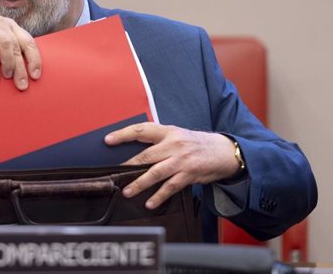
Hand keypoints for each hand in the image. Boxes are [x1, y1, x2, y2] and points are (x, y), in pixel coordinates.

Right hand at [0, 14, 41, 89]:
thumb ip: (11, 54)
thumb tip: (28, 76)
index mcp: (10, 26)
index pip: (28, 41)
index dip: (34, 58)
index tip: (36, 76)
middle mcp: (0, 22)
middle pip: (16, 44)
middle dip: (21, 66)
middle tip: (22, 85)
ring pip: (4, 43)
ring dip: (8, 62)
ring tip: (7, 77)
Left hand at [104, 123, 239, 208]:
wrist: (223, 152)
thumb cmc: (196, 144)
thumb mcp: (178, 135)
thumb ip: (160, 141)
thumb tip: (136, 151)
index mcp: (168, 131)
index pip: (141, 130)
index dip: (123, 134)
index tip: (108, 140)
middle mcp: (174, 144)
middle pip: (145, 155)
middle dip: (128, 166)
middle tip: (114, 174)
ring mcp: (181, 160)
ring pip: (155, 173)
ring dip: (139, 183)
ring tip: (127, 192)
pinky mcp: (189, 174)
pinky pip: (170, 187)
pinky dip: (159, 196)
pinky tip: (150, 202)